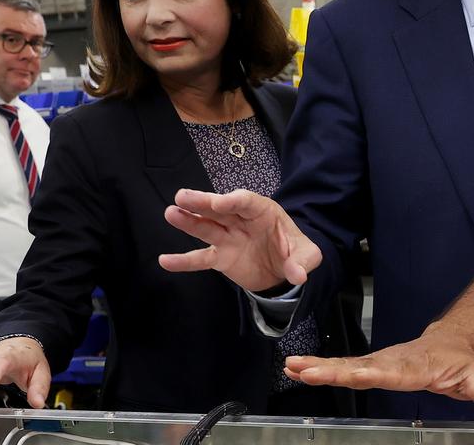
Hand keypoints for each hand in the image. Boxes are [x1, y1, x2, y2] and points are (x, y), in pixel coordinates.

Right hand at [159, 188, 322, 291]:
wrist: (284, 270)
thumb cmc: (294, 252)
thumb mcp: (308, 255)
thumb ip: (303, 262)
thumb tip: (299, 275)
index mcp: (263, 212)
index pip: (246, 202)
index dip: (233, 201)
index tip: (219, 202)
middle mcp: (241, 221)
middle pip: (220, 209)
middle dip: (202, 202)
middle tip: (182, 196)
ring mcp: (229, 238)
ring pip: (206, 227)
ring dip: (189, 221)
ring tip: (171, 212)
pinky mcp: (221, 257)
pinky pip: (200, 258)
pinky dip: (183, 261)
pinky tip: (165, 260)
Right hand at [284, 324, 473, 413]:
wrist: (454, 340)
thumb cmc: (462, 360)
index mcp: (414, 367)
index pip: (390, 372)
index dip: (372, 374)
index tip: (353, 374)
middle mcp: (392, 362)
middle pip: (358, 366)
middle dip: (330, 370)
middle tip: (303, 369)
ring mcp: (380, 361)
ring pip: (345, 365)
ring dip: (317, 367)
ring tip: (291, 367)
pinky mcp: (372, 364)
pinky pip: (343, 367)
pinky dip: (320, 368)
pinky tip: (298, 369)